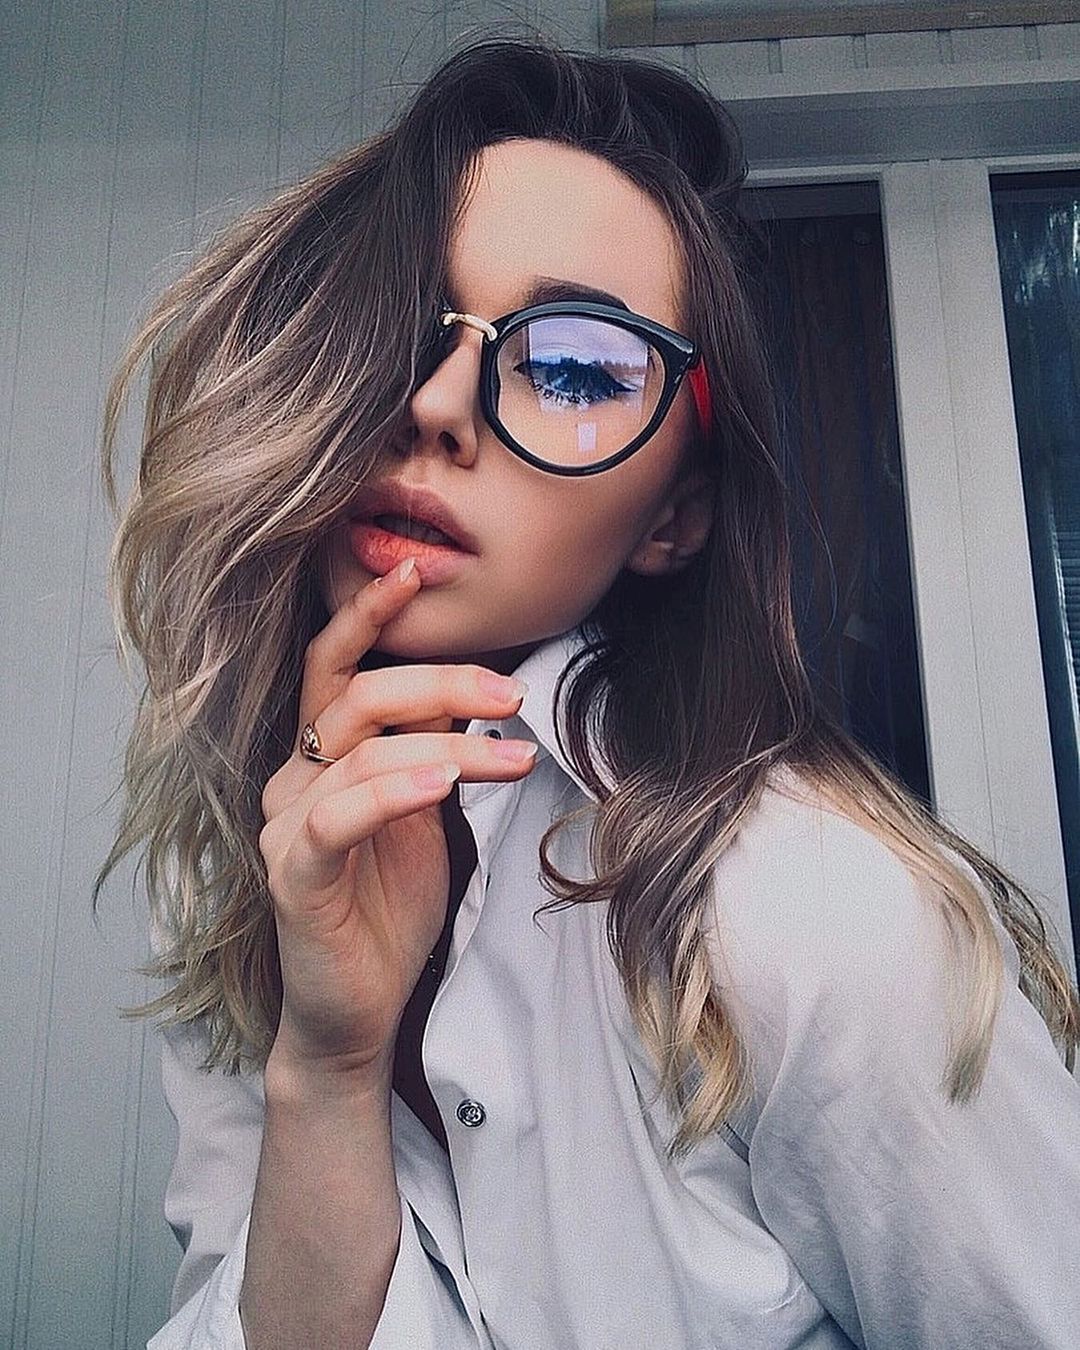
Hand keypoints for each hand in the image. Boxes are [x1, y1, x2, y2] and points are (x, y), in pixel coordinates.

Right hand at [257, 560, 537, 1081]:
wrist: (358, 1008)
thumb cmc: (390, 907)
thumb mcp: (422, 814)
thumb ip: (430, 751)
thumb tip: (480, 692)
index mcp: (321, 757)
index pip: (335, 666)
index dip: (370, 615)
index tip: (418, 569)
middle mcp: (293, 779)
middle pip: (357, 697)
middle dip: (440, 683)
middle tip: (512, 694)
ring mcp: (286, 825)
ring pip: (362, 750)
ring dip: (448, 745)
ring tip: (515, 756)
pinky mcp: (292, 875)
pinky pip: (337, 818)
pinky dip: (391, 792)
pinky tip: (439, 784)